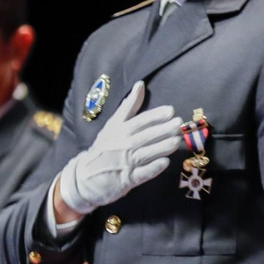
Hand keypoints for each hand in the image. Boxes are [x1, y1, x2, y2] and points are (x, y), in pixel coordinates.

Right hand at [56, 80, 182, 220]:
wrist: (85, 175)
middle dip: (163, 130)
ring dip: (161, 147)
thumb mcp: (113, 124)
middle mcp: (123, 145)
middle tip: (178, 124)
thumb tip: (140, 84)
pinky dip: (152, 168)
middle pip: (145, 136)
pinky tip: (165, 162)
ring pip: (145, 153)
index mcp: (120, 130)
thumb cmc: (104, 147)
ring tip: (176, 141)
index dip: (155, 115)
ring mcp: (125, 162)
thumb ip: (129, 106)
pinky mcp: (127, 179)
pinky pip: (141, 174)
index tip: (170, 110)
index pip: (139, 121)